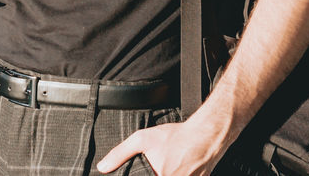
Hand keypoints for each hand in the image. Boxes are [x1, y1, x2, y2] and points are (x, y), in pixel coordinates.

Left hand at [96, 121, 224, 175]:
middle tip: (159, 164)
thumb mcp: (143, 140)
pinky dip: (178, 173)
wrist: (205, 137)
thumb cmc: (175, 137)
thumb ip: (120, 154)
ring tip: (168, 164)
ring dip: (166, 172)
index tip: (147, 172)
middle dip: (153, 173)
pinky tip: (177, 166)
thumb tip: (102, 167)